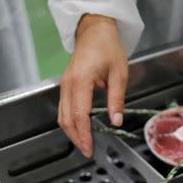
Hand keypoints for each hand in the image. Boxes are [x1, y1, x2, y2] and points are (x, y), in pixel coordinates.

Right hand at [58, 14, 127, 156]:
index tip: (89, 147)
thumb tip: (116, 121)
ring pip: (62, 115)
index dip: (84, 134)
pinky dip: (69, 122)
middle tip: (88, 151)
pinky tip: (80, 130)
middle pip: (66, 119)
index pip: (79, 114)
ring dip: (71, 132)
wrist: (94, 30)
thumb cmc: (108, 48)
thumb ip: (117, 99)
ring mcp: (64, 85)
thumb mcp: (119, 73)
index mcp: (81, 80)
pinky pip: (63, 108)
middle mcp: (68, 84)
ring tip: (84, 144)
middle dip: (76, 138)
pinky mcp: (65, 85)